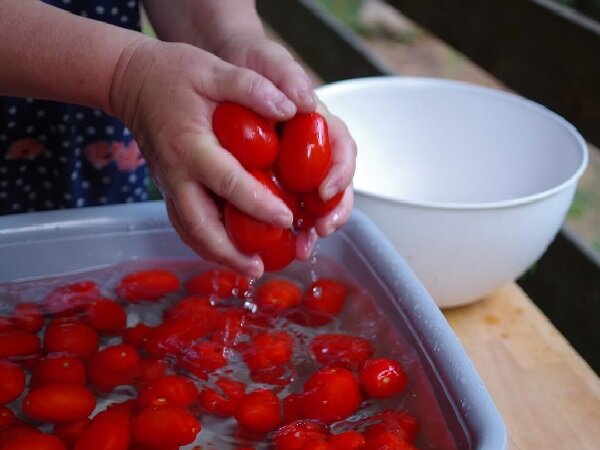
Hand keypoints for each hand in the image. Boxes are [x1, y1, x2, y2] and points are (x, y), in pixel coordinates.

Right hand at [109, 38, 298, 277]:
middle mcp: (176, 174)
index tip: (285, 218)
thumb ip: (251, 87)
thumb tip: (292, 109)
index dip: (257, 204)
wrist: (131, 81)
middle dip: (229, 253)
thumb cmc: (173, 73)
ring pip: (189, 232)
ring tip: (247, 269)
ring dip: (217, 255)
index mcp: (191, 147)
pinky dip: (206, 242)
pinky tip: (228, 249)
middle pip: (199, 227)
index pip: (227, 183)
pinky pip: (185, 223)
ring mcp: (168, 185)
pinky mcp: (168, 188)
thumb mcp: (214, 70)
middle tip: (259, 269)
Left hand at [214, 34, 356, 258]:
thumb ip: (288, 76)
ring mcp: (291, 167)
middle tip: (321, 230)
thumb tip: (306, 102)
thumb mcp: (269, 61)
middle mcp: (310, 149)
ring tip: (301, 249)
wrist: (223, 71)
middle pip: (334, 186)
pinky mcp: (270, 180)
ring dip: (311, 229)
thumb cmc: (252, 64)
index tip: (326, 190)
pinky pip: (283, 207)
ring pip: (312, 203)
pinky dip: (284, 228)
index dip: (341, 172)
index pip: (343, 150)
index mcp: (318, 124)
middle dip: (333, 212)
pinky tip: (276, 244)